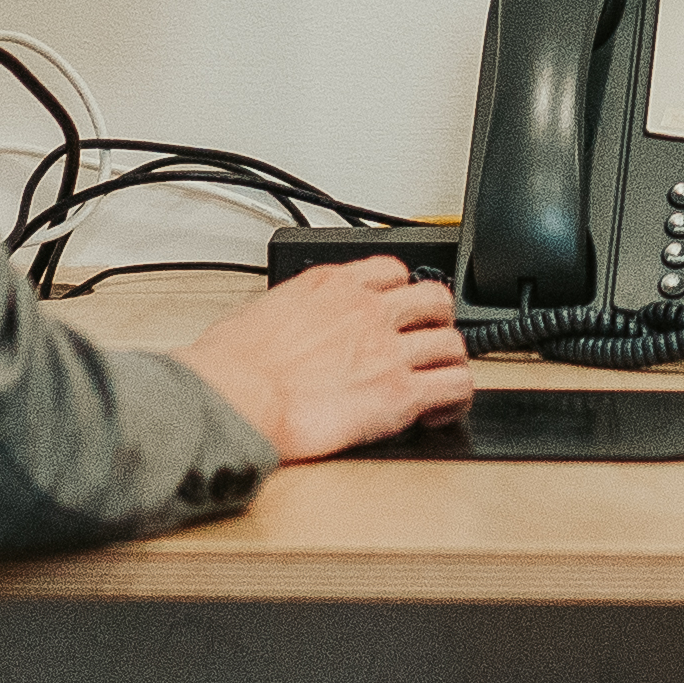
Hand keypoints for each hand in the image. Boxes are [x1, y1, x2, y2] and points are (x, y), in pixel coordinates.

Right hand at [173, 255, 472, 461]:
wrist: (230, 401)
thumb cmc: (227, 369)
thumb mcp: (255, 314)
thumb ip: (289, 312)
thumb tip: (287, 327)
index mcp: (330, 285)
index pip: (392, 271)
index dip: (401, 294)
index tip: (399, 310)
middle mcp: (366, 309)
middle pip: (434, 299)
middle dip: (435, 321)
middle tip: (426, 343)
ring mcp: (388, 349)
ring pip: (452, 342)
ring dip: (447, 362)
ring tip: (437, 381)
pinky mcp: (399, 393)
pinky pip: (455, 386)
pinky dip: (455, 399)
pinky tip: (439, 411)